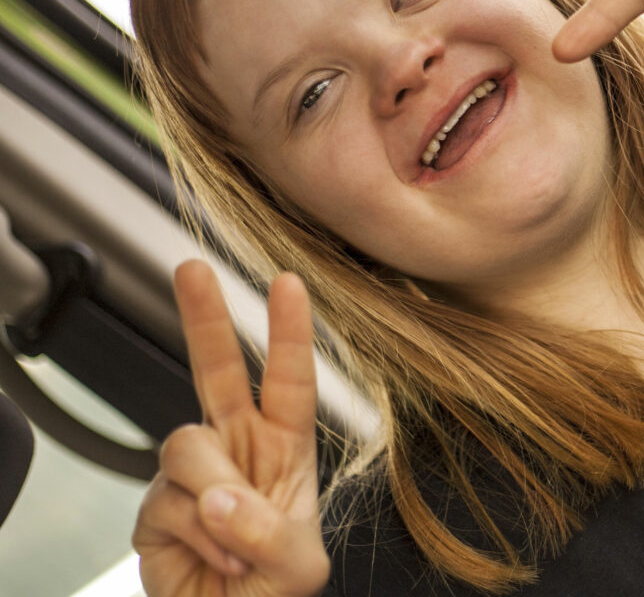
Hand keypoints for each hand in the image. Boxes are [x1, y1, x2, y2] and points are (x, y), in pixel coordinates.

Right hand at [134, 261, 329, 596]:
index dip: (289, 331)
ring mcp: (194, 476)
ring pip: (187, 446)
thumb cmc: (272, 591)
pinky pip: (167, 501)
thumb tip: (215, 497)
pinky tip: (212, 558)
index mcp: (284, 447)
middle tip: (192, 269)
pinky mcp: (155, 508)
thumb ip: (268, 530)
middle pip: (216, 371)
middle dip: (205, 316)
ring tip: (235, 542)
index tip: (288, 283)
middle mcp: (238, 449)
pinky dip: (194, 535)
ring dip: (215, 497)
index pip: (289, 379)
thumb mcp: (299, 565)